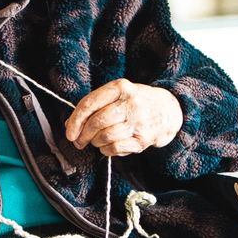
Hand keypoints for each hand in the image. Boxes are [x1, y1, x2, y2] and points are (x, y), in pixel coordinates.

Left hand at [64, 80, 183, 156]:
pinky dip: (106, 150)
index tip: (69, 132)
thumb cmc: (135, 102)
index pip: (90, 103)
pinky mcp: (143, 139)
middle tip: (79, 141)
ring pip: (105, 136)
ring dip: (95, 142)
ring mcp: (138, 122)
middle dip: (83, 135)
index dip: (75, 120)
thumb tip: (71, 125)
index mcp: (121, 88)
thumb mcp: (117, 95)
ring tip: (96, 141)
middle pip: (97, 122)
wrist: (168, 110)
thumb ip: (94, 106)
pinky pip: (115, 148)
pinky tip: (107, 145)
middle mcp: (131, 103)